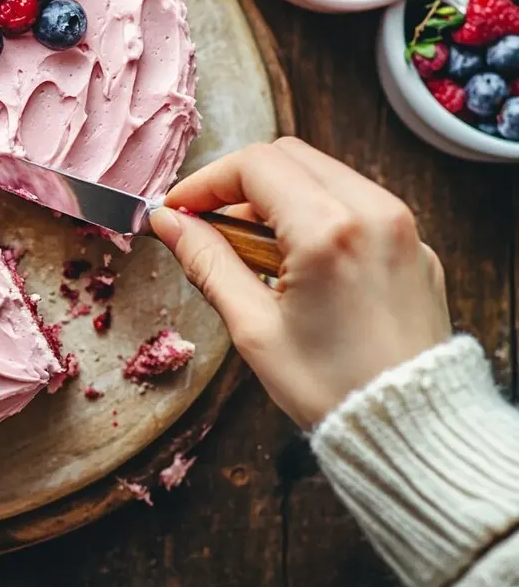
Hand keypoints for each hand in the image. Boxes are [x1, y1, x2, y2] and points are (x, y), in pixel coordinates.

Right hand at [150, 137, 450, 426]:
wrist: (411, 430)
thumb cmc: (331, 388)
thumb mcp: (253, 328)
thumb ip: (207, 261)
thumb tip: (170, 223)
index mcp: (328, 230)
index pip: (254, 166)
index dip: (205, 182)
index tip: (180, 210)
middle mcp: (374, 212)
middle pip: (290, 156)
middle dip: (240, 184)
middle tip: (209, 226)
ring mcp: (402, 226)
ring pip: (325, 175)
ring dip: (278, 197)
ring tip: (252, 253)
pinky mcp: (415, 245)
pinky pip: (357, 204)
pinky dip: (317, 215)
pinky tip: (297, 264)